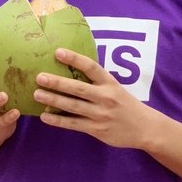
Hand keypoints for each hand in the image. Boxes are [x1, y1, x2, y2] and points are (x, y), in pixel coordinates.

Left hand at [33, 48, 151, 148]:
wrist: (145, 128)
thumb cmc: (125, 104)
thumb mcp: (116, 88)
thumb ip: (97, 81)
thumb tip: (71, 69)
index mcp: (110, 83)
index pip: (91, 67)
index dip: (75, 59)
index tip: (58, 52)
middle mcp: (105, 97)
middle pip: (78, 88)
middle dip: (57, 82)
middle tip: (39, 77)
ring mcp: (100, 114)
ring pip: (73, 106)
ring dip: (53, 100)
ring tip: (37, 94)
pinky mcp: (96, 130)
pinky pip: (73, 124)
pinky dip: (58, 120)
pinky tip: (44, 116)